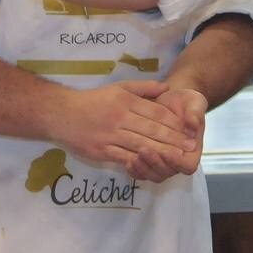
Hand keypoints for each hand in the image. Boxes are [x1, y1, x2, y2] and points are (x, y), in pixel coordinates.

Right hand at [47, 81, 197, 172]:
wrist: (62, 113)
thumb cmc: (93, 100)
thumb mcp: (118, 87)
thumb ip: (143, 87)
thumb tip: (166, 87)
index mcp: (126, 101)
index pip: (155, 112)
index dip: (174, 122)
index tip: (189, 130)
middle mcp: (120, 117)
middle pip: (152, 129)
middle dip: (174, 139)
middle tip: (190, 147)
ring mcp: (110, 134)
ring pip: (141, 144)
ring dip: (162, 152)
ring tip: (177, 158)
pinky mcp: (101, 150)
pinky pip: (123, 157)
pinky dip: (139, 162)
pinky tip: (153, 166)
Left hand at [128, 88, 206, 181]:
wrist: (167, 99)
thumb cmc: (183, 102)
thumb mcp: (194, 102)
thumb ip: (195, 113)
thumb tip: (193, 125)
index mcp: (192, 150)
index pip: (187, 165)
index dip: (176, 161)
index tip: (164, 150)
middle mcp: (178, 160)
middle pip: (168, 172)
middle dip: (155, 163)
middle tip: (143, 150)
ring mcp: (163, 163)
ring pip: (154, 175)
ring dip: (144, 167)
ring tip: (134, 155)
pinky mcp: (149, 161)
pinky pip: (142, 173)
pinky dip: (135, 170)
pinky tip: (127, 160)